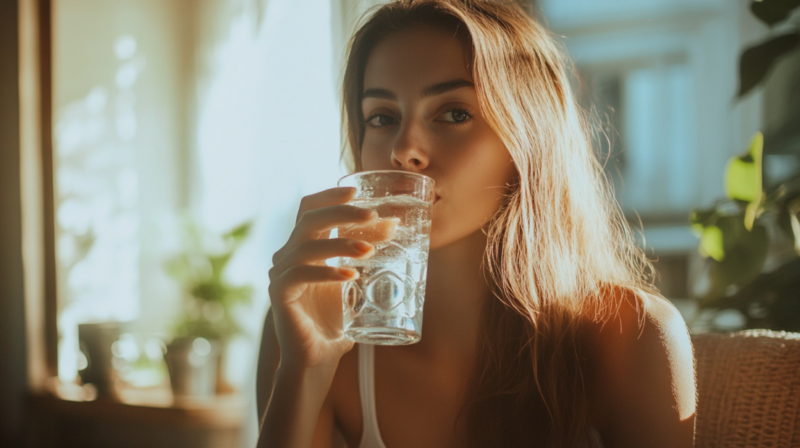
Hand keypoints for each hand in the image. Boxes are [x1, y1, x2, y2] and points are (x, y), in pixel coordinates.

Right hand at [268, 187, 375, 370]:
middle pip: (309, 219)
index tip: (356, 190)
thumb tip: (394, 224)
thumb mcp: (355, 280)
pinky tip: (351, 276)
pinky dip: (327, 272)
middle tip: (372, 215)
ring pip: (307, 246)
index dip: (329, 196)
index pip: (309, 209)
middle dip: (342, 213)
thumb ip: (368, 251)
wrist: (318, 359)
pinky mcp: (279, 294)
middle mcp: (287, 255)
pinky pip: (299, 274)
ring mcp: (280, 274)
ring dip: (341, 244)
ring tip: (370, 251)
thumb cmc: (337, 320)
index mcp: (303, 247)